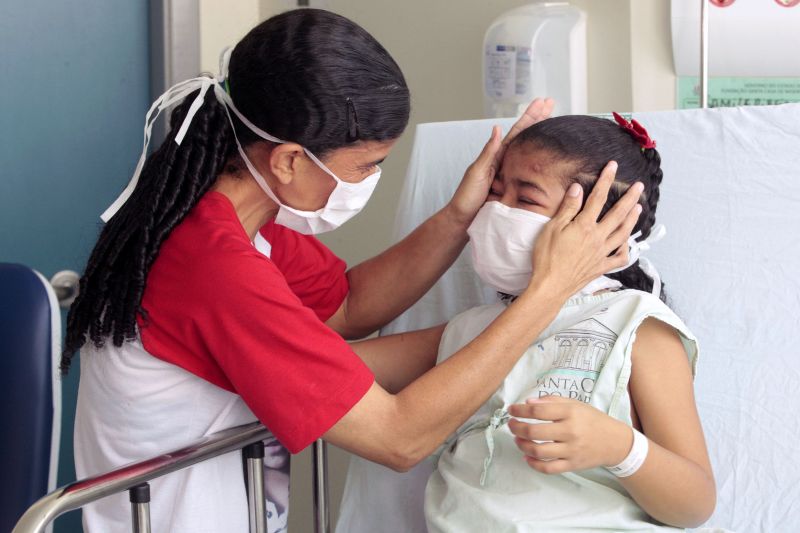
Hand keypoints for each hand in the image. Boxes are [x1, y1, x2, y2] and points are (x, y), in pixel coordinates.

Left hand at [446, 98, 554, 224]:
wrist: (465, 218)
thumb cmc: (467, 196)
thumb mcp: (477, 171)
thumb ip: (489, 152)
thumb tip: (497, 128)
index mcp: (497, 155)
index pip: (516, 131)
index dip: (529, 117)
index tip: (541, 102)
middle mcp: (507, 162)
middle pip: (526, 136)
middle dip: (538, 119)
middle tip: (550, 103)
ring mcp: (513, 174)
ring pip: (530, 151)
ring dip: (541, 136)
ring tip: (554, 119)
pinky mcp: (517, 187)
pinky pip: (531, 171)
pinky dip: (541, 161)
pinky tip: (550, 154)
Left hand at [508, 396, 632, 474]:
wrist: (615, 442)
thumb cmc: (593, 420)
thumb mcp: (575, 404)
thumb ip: (552, 401)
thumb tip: (529, 402)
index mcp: (570, 413)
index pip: (538, 410)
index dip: (520, 410)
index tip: (511, 410)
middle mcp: (570, 431)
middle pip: (534, 431)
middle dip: (516, 428)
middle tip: (511, 425)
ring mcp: (571, 450)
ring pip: (538, 450)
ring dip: (522, 445)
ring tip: (517, 439)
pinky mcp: (572, 465)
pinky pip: (548, 468)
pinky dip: (534, 464)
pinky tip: (527, 457)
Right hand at [526, 161, 643, 297]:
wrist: (550, 286)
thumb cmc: (547, 258)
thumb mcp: (552, 228)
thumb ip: (568, 208)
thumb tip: (578, 189)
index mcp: (584, 226)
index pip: (598, 198)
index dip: (606, 180)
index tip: (613, 166)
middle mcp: (597, 238)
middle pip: (618, 214)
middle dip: (629, 198)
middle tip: (639, 186)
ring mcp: (601, 253)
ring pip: (623, 233)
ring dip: (632, 219)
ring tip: (639, 208)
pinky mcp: (601, 266)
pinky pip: (619, 258)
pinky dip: (626, 250)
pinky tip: (627, 244)